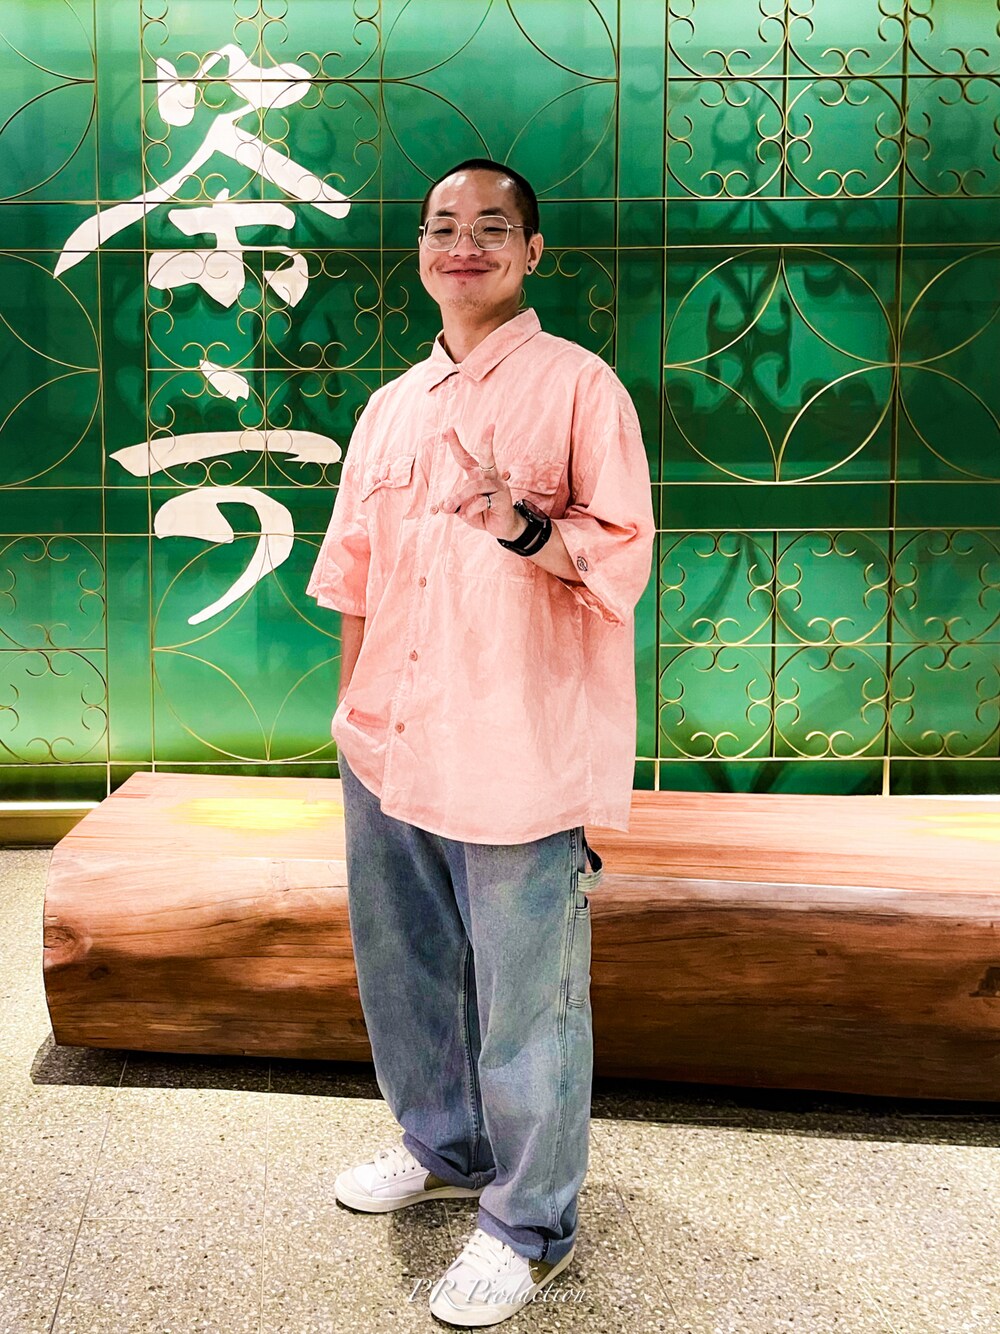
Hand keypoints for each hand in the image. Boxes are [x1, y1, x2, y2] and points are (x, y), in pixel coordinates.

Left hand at [437, 423, 526, 542]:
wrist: (502, 527)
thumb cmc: (482, 513)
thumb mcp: (463, 509)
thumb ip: (453, 505)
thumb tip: (443, 505)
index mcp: (478, 474)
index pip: (465, 457)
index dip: (456, 444)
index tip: (448, 430)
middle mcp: (490, 476)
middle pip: (488, 456)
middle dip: (487, 441)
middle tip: (490, 426)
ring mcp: (498, 487)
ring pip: (475, 486)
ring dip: (458, 496)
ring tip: (448, 506)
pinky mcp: (502, 499)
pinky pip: (482, 502)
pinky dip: (470, 510)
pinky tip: (466, 515)